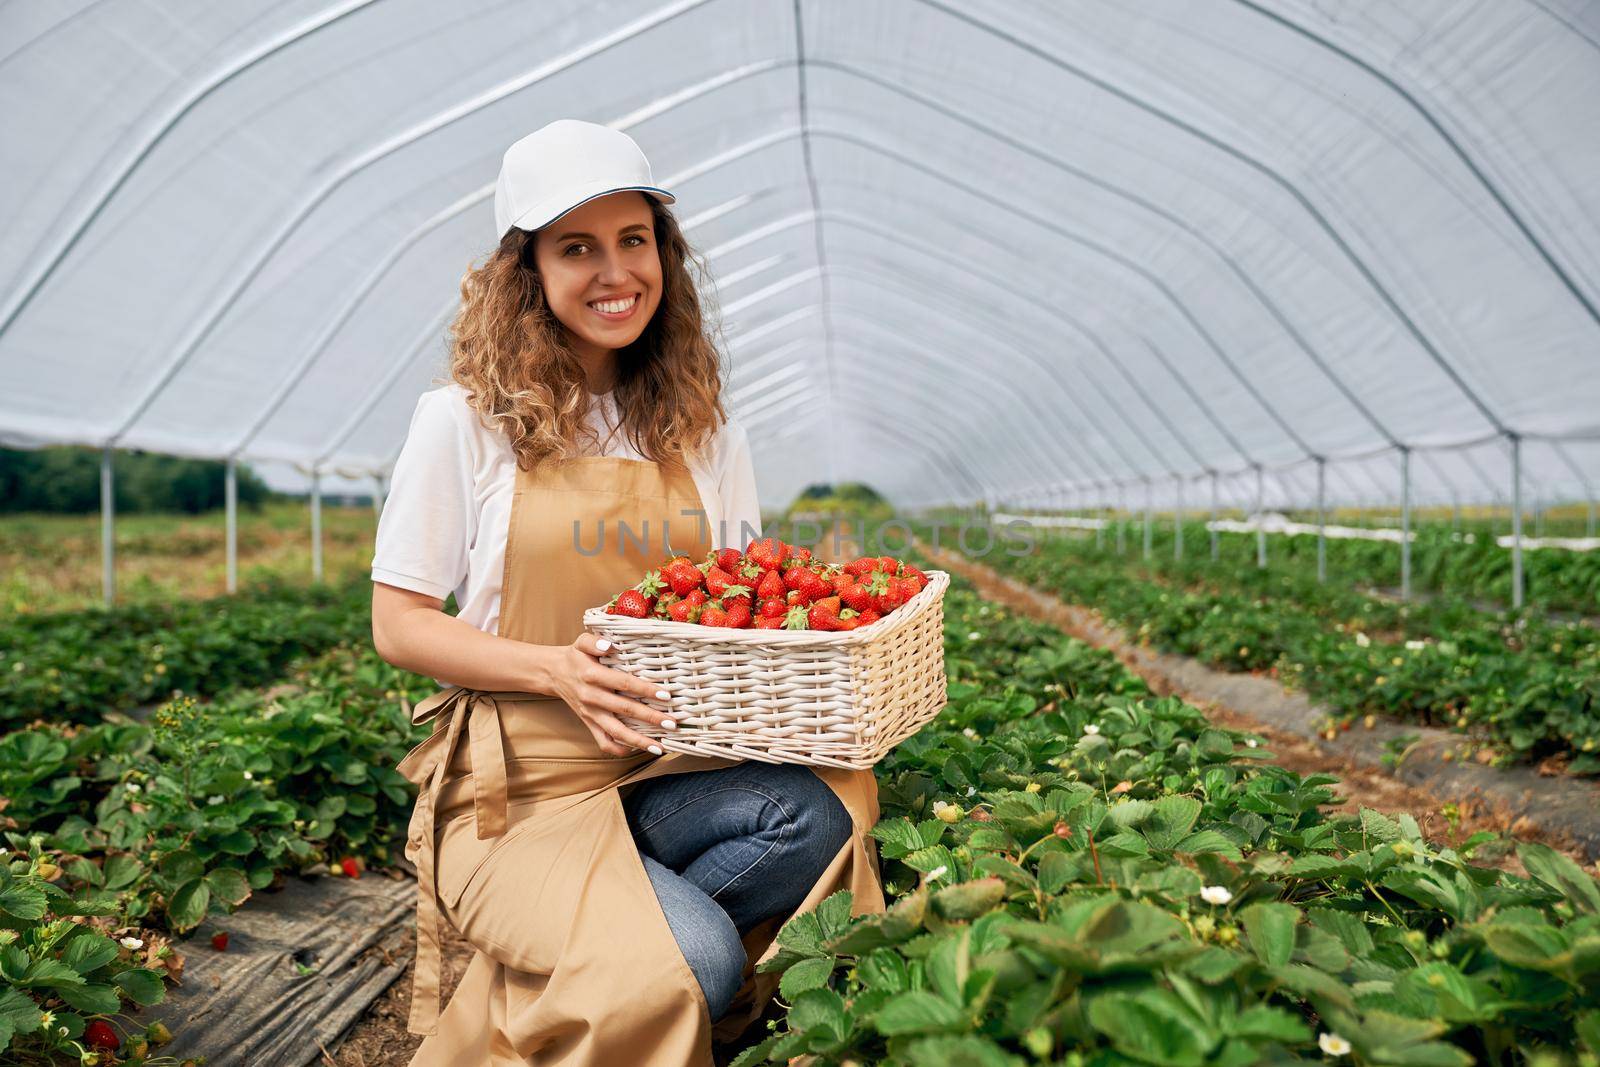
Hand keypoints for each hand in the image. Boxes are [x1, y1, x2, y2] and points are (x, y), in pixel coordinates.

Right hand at [547, 633, 678, 756]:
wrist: (554, 673)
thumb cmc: (575, 656)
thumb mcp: (582, 642)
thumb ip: (594, 641)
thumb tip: (610, 645)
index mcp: (592, 675)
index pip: (623, 683)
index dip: (645, 690)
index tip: (666, 695)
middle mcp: (591, 697)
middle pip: (624, 710)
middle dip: (650, 718)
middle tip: (672, 723)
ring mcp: (590, 714)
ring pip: (616, 732)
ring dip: (638, 741)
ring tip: (660, 747)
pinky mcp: (589, 724)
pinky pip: (603, 742)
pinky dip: (620, 750)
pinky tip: (637, 750)